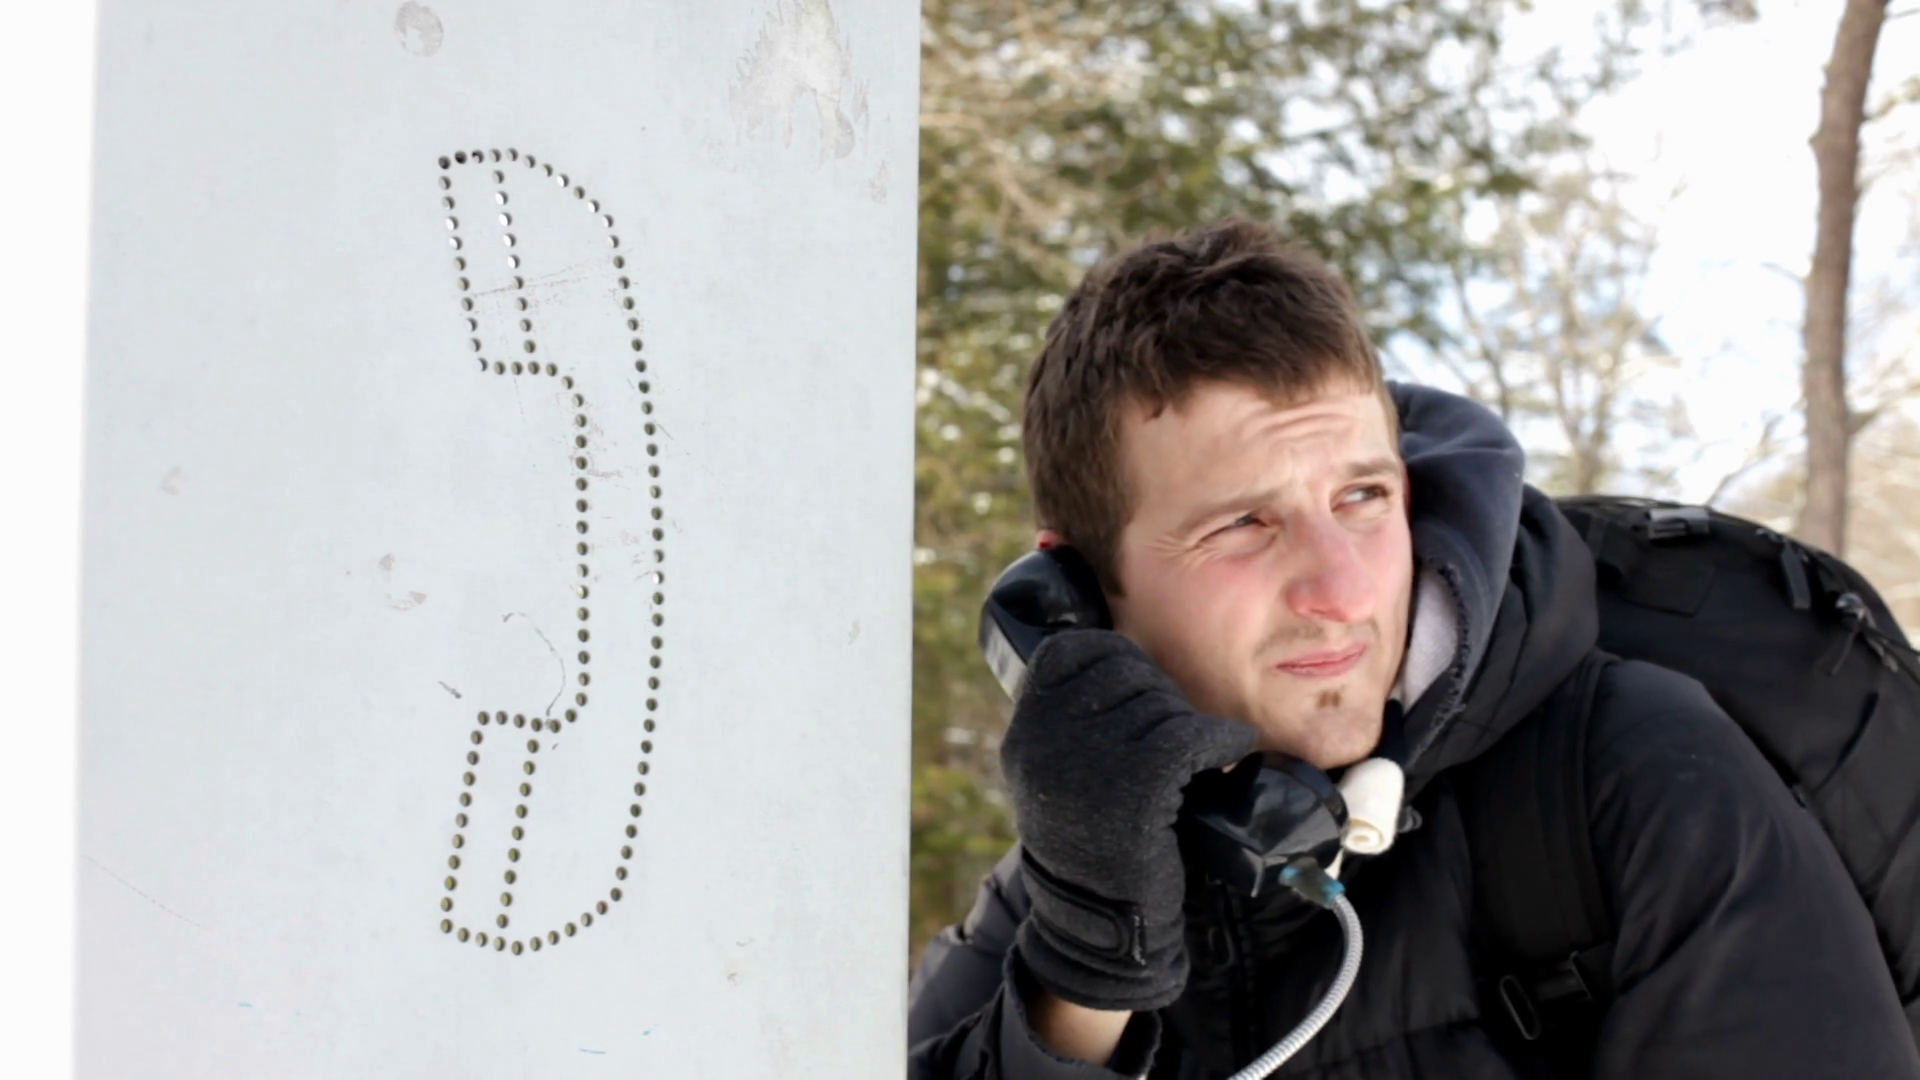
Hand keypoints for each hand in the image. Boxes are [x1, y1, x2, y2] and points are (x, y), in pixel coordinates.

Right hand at [1000, 629, 1256, 1011]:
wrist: (1098, 924)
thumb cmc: (1090, 842)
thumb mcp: (1055, 774)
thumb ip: (1072, 719)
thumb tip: (1129, 661)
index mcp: (1024, 731)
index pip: (1072, 651)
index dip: (1116, 658)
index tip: (1141, 683)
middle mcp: (1044, 740)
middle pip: (1124, 674)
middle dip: (1159, 694)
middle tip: (1176, 729)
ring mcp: (1086, 762)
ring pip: (1160, 705)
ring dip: (1189, 723)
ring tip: (1199, 750)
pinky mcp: (1135, 787)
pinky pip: (1190, 736)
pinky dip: (1220, 738)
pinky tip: (1231, 746)